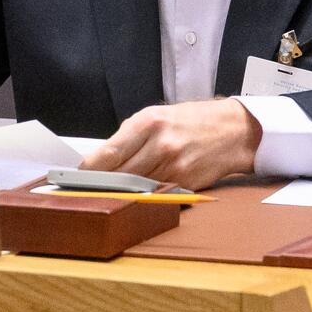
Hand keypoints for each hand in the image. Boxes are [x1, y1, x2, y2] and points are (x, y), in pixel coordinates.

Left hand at [80, 98, 263, 189]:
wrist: (234, 130)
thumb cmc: (193, 120)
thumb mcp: (158, 115)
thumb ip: (129, 136)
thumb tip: (100, 160)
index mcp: (149, 123)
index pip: (106, 155)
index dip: (88, 171)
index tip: (77, 178)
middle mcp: (160, 145)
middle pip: (117, 176)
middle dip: (101, 185)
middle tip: (90, 189)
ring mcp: (174, 168)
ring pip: (134, 189)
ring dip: (121, 192)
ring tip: (113, 192)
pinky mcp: (185, 185)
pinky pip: (156, 195)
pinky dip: (145, 196)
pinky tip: (141, 193)